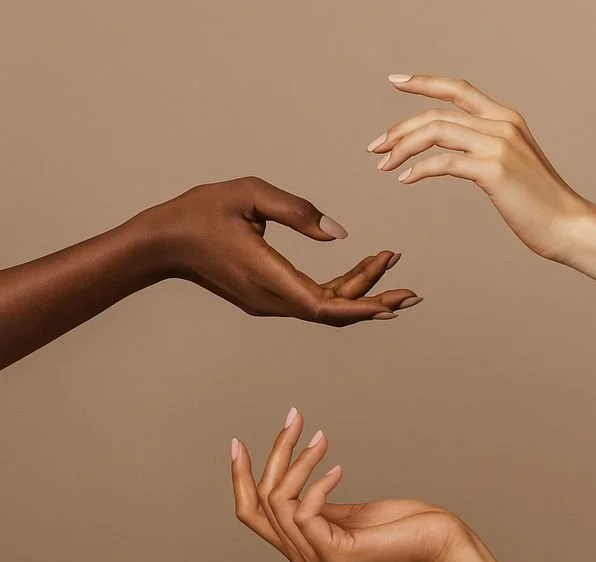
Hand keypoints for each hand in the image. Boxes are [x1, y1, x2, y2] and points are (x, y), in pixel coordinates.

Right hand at [138, 176, 422, 325]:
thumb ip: (296, 211)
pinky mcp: (266, 297)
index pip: (325, 306)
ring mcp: (268, 302)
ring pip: (323, 307)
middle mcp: (271, 299)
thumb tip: (340, 234)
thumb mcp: (249, 194)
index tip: (395, 300)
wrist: (164, 241)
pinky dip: (338, 289)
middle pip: (332, 311)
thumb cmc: (202, 211)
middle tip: (411, 288)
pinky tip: (360, 274)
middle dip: (373, 299)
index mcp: (268, 277)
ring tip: (391, 267)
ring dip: (358, 292)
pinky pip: (311, 300)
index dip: (363, 306)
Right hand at [230, 409, 464, 561]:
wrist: (438, 544)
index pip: (250, 513)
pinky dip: (318, 483)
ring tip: (323, 438)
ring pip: (280, 501)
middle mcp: (301, 558)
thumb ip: (316, 504)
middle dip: (275, 454)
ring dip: (300, 462)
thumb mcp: (346, 512)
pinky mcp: (333, 554)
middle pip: (262, 501)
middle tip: (294, 418)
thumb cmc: (401, 525)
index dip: (239, 477)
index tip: (238, 442)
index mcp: (300, 546)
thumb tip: (292, 473)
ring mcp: (315, 559)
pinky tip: (340, 470)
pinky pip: (304, 511)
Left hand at [368, 74, 590, 261]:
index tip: (396, 81)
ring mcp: (498, 145)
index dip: (425, 82)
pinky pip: (444, 163)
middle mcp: (501, 124)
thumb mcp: (512, 167)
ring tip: (384, 164)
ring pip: (436, 132)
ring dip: (403, 147)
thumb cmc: (539, 204)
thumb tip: (455, 157)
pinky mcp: (493, 170)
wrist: (568, 224)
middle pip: (438, 113)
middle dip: (400, 128)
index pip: (458, 89)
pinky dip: (419, 169)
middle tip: (376, 146)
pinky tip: (405, 179)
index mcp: (506, 118)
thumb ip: (485, 153)